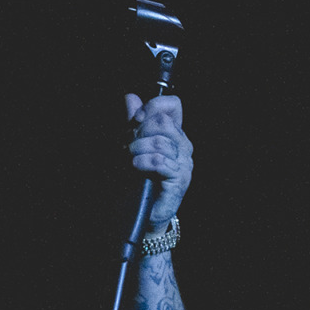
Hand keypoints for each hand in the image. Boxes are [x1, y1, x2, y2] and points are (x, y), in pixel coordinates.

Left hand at [125, 93, 193, 233]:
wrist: (143, 213)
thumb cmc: (137, 180)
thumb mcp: (132, 147)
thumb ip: (133, 123)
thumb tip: (130, 97)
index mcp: (174, 134)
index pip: (173, 105)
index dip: (152, 107)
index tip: (134, 120)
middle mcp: (183, 145)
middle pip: (162, 122)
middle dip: (137, 132)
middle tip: (126, 147)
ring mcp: (184, 162)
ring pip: (160, 141)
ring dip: (137, 149)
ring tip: (129, 160)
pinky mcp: (179, 179)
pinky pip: (160, 160)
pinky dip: (143, 161)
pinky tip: (135, 167)